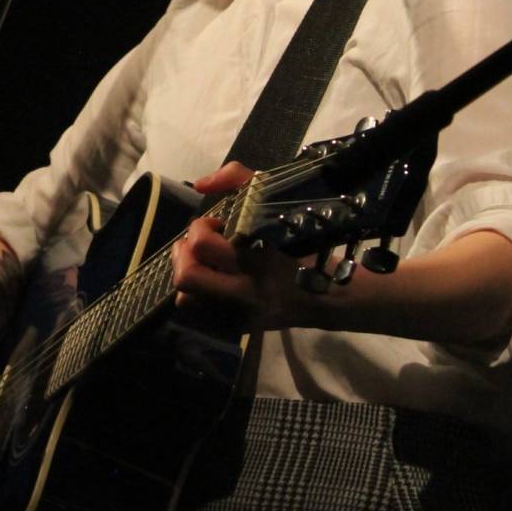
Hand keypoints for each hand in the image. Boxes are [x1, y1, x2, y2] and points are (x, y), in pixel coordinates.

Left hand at [169, 163, 305, 330]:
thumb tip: (202, 184)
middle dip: (184, 254)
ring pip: (185, 300)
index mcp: (257, 259)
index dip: (200, 228)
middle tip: (199, 245)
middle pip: (187, 277)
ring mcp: (239, 316)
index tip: (216, 225)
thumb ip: (239, 180)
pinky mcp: (236, 330)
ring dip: (186, 276)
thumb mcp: (278, 203)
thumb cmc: (301, 246)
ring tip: (201, 263)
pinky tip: (210, 282)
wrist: (328, 296)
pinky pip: (196, 316)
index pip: (203, 245)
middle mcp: (245, 292)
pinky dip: (195, 296)